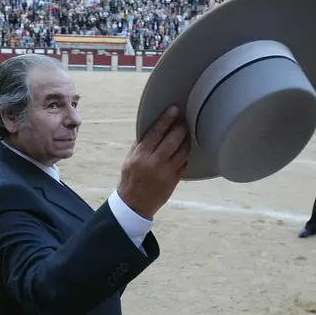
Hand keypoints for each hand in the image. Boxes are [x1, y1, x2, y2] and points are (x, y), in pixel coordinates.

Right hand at [118, 105, 190, 220]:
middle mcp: (154, 163)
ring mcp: (166, 172)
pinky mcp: (174, 180)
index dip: (166, 119)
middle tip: (184, 122)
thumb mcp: (128, 160)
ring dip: (186, 141)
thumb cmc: (130, 180)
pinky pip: (184, 163)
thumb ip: (139, 145)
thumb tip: (150, 129)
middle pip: (172, 140)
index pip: (155, 132)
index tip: (174, 109)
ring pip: (182, 152)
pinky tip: (184, 150)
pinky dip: (185, 155)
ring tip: (186, 135)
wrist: (134, 205)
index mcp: (140, 156)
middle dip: (180, 129)